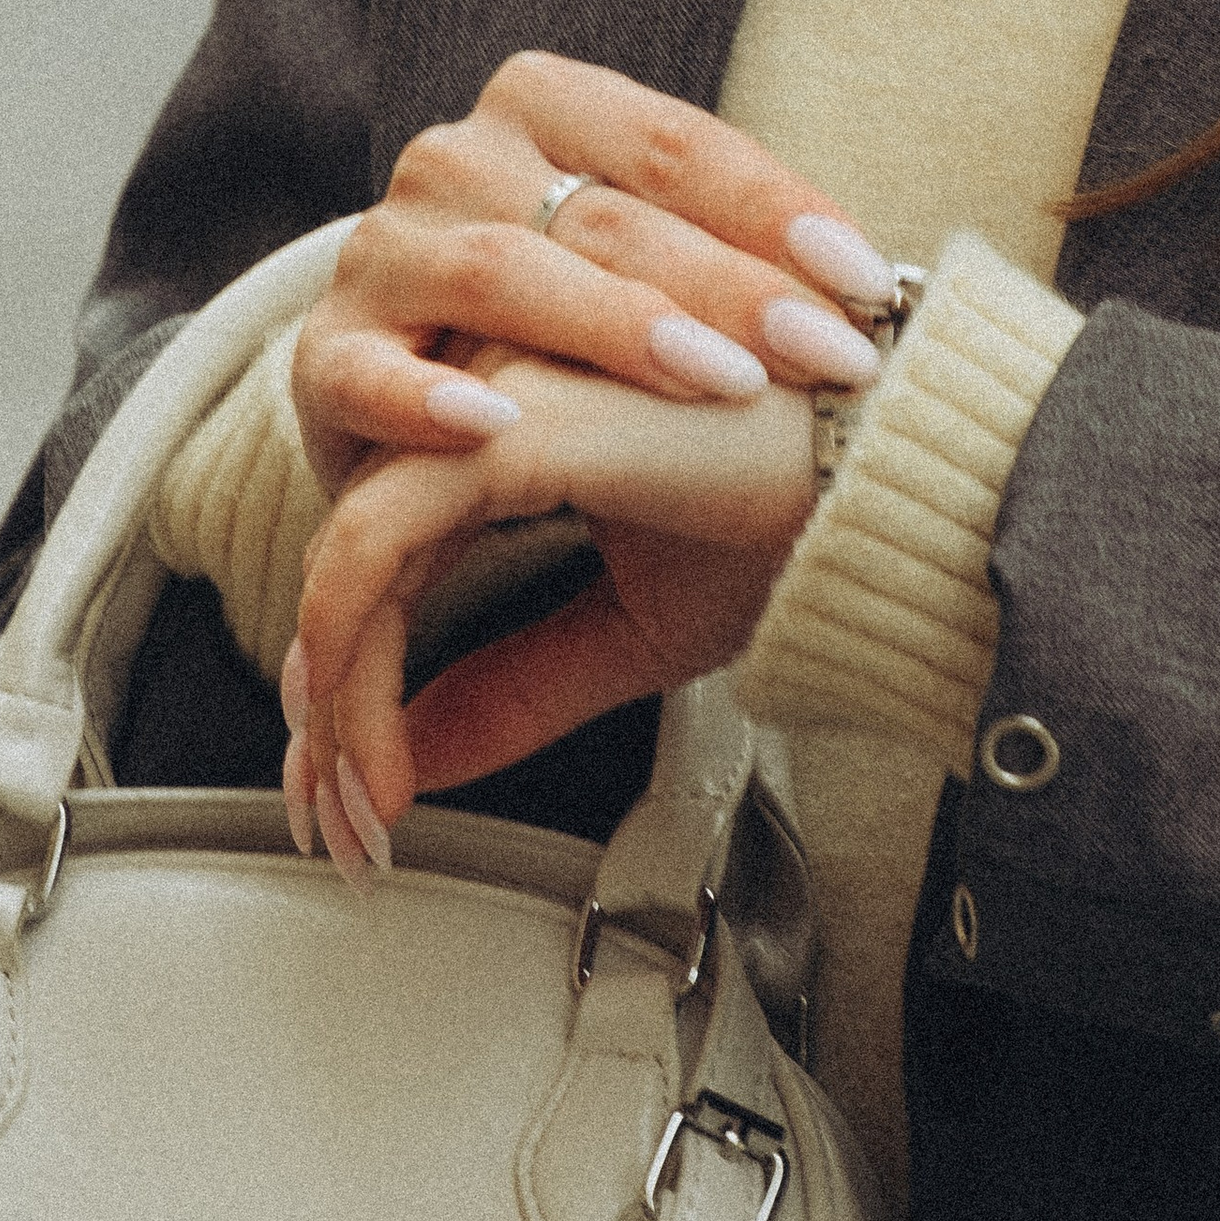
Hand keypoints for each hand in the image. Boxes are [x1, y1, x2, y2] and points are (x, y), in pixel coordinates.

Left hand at [280, 349, 815, 876]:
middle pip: (355, 560)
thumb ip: (521, 685)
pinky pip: (378, 543)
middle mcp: (490, 396)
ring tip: (360, 808)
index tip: (358, 796)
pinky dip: (355, 657)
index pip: (394, 557)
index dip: (356, 682)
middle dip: (328, 707)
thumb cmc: (794, 514)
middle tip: (337, 823)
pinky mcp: (511, 422)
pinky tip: (384, 757)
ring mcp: (495, 398)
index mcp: (519, 429)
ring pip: (350, 556)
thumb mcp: (636, 628)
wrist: (890, 479)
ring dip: (336, 699)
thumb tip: (416, 763)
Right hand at [291, 50, 892, 493]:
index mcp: (543, 106)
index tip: (871, 282)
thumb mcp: (657, 270)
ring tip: (716, 383)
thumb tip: (879, 290)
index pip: (674, 144)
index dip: (775, 208)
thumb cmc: (574, 325)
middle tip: (831, 353)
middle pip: (606, 214)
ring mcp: (384, 253)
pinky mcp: (322, 357)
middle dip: (732, 286)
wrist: (416, 395)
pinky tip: (497, 426)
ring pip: (503, 273)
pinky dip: (425, 399)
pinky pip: (367, 373)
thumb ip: (739, 257)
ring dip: (616, 330)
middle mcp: (455, 159)